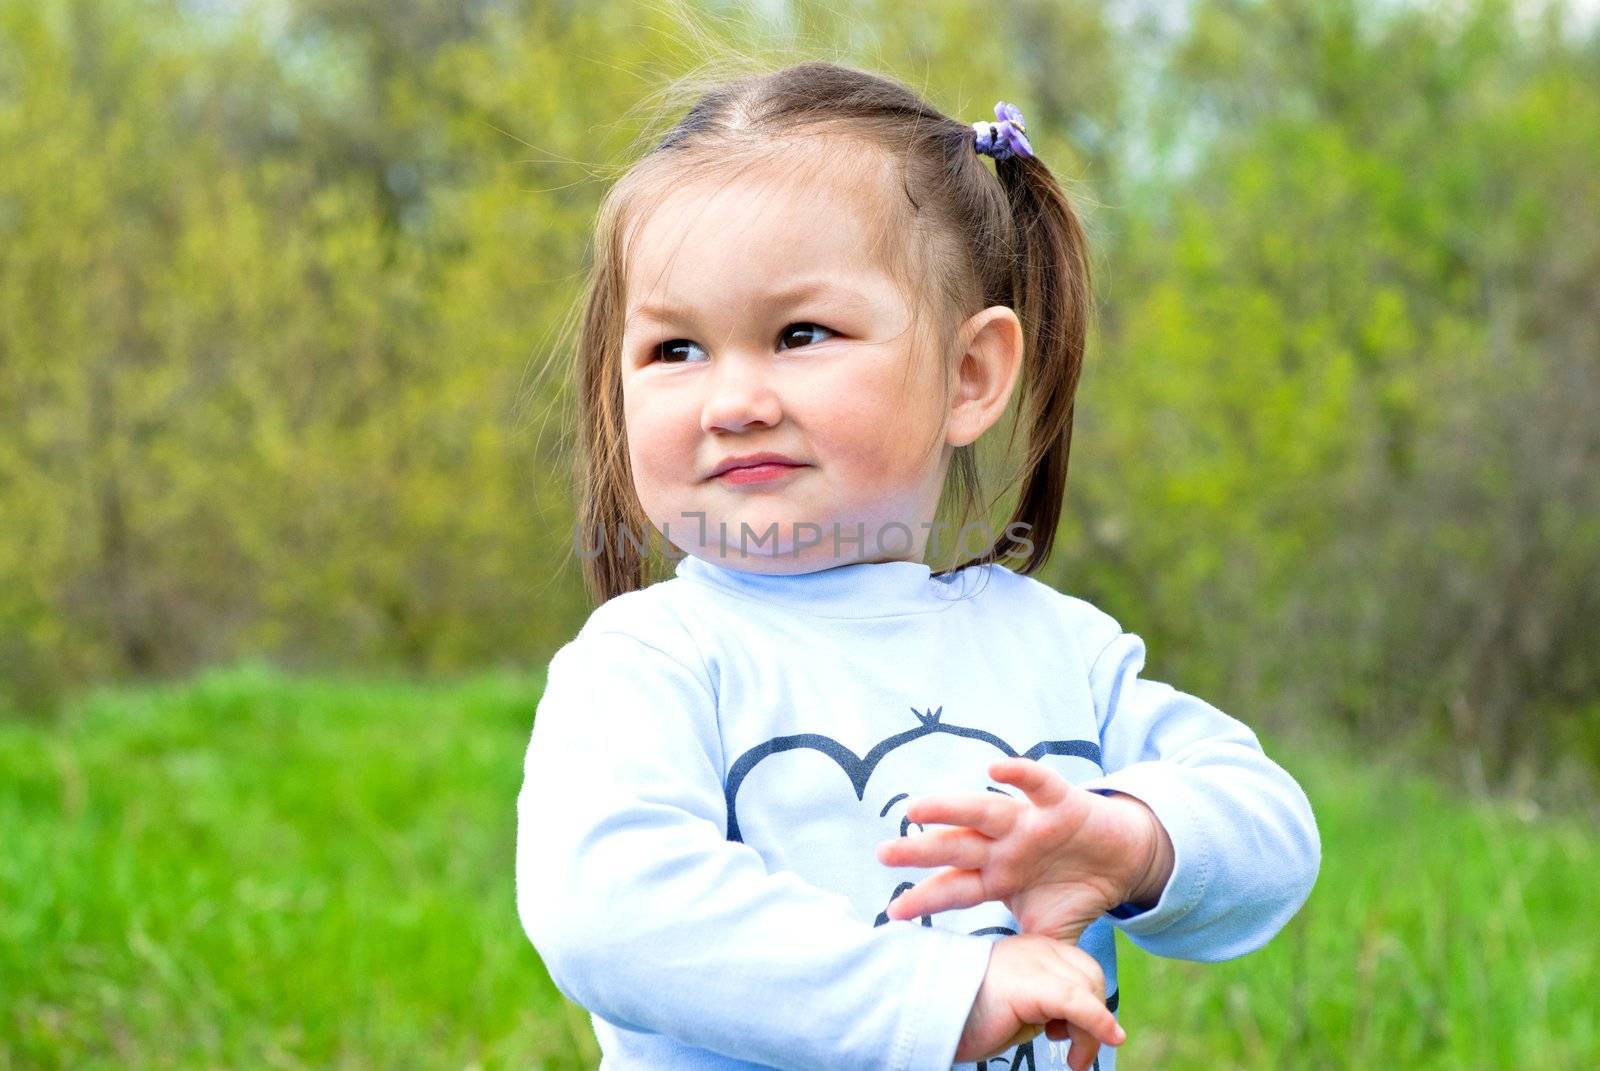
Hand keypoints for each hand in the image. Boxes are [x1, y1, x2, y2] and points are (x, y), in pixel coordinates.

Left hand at [874, 757, 1173, 943]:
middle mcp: (1004, 846)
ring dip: (950, 809)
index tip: (892, 913)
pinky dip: (1020, 773)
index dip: (926, 901)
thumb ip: (1026, 958)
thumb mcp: (1049, 933)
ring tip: (917, 809)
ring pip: (983, 811)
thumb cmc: (1075, 891)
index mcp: (997, 877)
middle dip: (920, 852)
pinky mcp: (1060, 804)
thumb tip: (1011, 1000)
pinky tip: (996, 766)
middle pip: (955, 847)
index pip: (955, 889)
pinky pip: (1038, 784)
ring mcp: (1028, 823)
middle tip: (884, 854)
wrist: (1122, 860)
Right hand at [956, 933, 1124, 1070]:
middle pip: (1091, 977)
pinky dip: (1097, 1025)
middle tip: (1074, 1052)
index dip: (1090, 1004)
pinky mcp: (1032, 984)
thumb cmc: (968, 1016)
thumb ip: (1047, 1007)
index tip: (1069, 1036)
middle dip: (1094, 1018)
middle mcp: (1037, 948)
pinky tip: (1099, 1044)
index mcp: (1033, 948)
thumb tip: (1079, 1026)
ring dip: (1091, 1034)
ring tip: (1074, 1061)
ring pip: (1089, 993)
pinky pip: (1079, 1003)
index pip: (1082, 969)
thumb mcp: (1019, 1008)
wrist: (930, 1012)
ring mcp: (1034, 962)